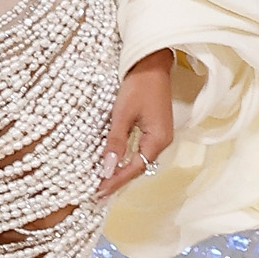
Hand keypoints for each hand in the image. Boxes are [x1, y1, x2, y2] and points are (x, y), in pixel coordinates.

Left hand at [97, 51, 175, 193]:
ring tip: (102, 183)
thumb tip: (107, 169)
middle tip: (96, 193)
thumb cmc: (138, 85)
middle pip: (138, 168)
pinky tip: (113, 164)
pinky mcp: (154, 130)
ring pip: (138, 161)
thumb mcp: (122, 114)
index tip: (98, 192)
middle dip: (117, 180)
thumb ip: (115, 143)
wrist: (151, 64)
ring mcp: (159, 136)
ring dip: (121, 171)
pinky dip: (125, 159)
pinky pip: (139, 151)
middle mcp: (162, 142)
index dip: (115, 181)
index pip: (134, 169)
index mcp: (157, 140)